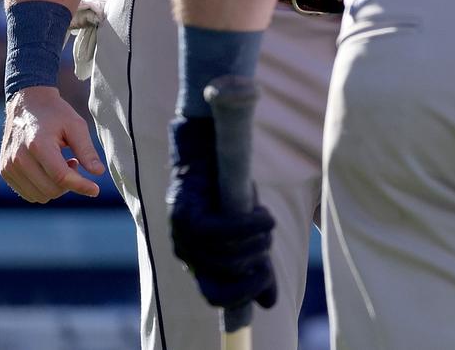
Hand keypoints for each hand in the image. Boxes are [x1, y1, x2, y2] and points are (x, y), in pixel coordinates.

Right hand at [0, 86, 105, 201]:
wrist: (26, 104)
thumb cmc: (55, 114)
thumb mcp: (76, 126)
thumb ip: (87, 151)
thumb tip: (98, 173)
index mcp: (38, 144)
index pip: (61, 176)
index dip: (81, 186)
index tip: (96, 190)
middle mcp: (19, 158)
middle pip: (51, 190)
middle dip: (69, 183)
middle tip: (75, 162)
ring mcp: (9, 166)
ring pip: (39, 196)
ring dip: (56, 187)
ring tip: (61, 163)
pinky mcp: (5, 171)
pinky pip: (28, 193)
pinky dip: (42, 187)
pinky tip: (48, 168)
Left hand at [168, 116, 276, 313]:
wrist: (206, 150)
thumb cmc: (226, 189)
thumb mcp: (244, 231)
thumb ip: (254, 263)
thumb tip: (269, 303)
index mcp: (196, 261)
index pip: (214, 296)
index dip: (242, 295)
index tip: (266, 279)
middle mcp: (185, 253)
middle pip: (227, 274)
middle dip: (258, 260)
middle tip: (270, 238)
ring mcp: (183, 236)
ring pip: (226, 255)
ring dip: (257, 242)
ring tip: (269, 222)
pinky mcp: (189, 216)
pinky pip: (223, 232)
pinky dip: (249, 227)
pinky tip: (264, 216)